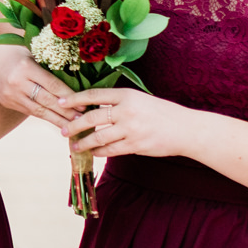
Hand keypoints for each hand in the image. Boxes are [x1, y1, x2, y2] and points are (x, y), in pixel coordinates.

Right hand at [0, 27, 81, 126]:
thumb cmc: (13, 52)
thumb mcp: (30, 52)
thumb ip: (48, 64)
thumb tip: (77, 76)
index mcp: (25, 66)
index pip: (52, 84)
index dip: (69, 96)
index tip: (84, 103)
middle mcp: (17, 82)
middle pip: (47, 100)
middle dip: (67, 111)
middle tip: (84, 118)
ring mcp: (11, 95)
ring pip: (39, 111)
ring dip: (58, 120)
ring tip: (74, 126)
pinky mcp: (8, 103)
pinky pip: (31, 112)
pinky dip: (46, 118)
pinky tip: (58, 122)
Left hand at [62, 88, 194, 159]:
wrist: (185, 129)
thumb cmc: (161, 113)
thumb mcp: (140, 99)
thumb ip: (119, 102)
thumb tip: (92, 108)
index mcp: (127, 94)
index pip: (94, 95)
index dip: (75, 99)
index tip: (61, 102)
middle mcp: (127, 110)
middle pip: (92, 117)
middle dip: (74, 125)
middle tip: (63, 130)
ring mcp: (131, 129)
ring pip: (98, 137)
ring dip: (84, 142)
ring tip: (74, 145)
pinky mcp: (135, 145)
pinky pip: (111, 150)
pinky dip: (99, 152)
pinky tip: (93, 152)